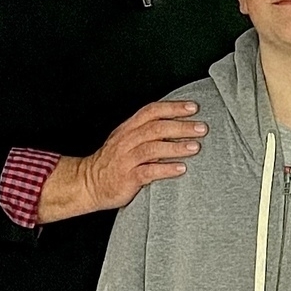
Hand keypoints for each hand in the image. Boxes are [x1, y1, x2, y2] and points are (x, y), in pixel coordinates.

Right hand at [36, 100, 206, 223]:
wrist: (88, 183)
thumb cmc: (113, 163)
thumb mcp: (126, 141)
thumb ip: (148, 134)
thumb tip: (180, 128)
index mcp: (128, 129)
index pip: (151, 111)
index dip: (172, 108)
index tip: (193, 107)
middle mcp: (127, 141)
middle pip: (156, 128)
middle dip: (181, 126)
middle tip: (202, 128)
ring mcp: (126, 159)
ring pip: (153, 148)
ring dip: (176, 146)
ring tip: (195, 147)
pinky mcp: (127, 177)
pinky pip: (149, 172)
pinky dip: (166, 169)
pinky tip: (181, 169)